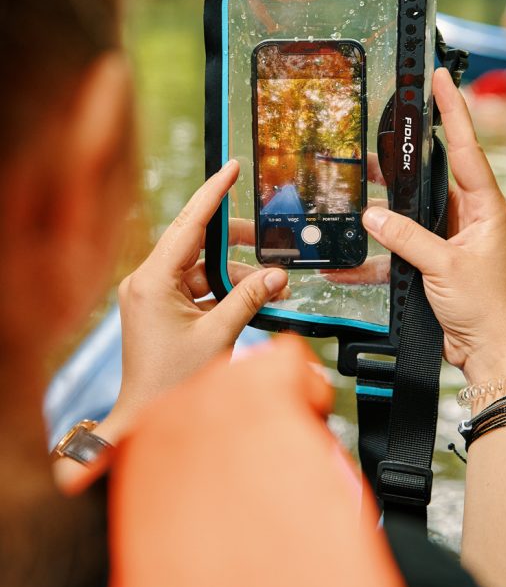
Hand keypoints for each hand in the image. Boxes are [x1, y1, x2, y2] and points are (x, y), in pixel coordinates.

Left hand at [99, 160, 287, 442]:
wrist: (146, 419)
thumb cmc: (173, 383)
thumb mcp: (219, 335)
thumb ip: (249, 299)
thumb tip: (277, 275)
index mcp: (152, 281)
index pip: (188, 224)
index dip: (213, 192)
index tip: (231, 167)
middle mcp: (146, 281)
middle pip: (196, 242)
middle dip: (235, 239)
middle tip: (268, 235)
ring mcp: (151, 294)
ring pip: (200, 266)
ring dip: (233, 272)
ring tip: (270, 282)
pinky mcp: (159, 308)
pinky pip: (195, 285)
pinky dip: (222, 288)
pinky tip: (252, 294)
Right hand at [361, 68, 505, 384]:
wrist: (491, 353)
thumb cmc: (487, 308)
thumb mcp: (444, 267)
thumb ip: (406, 237)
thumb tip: (373, 215)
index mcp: (486, 207)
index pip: (466, 147)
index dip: (452, 109)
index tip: (439, 78)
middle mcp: (471, 217)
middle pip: (431, 177)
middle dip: (400, 163)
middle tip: (376, 138)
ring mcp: (454, 240)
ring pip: (412, 215)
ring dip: (385, 213)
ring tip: (353, 194)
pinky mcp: (438, 263)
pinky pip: (403, 250)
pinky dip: (379, 257)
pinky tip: (350, 265)